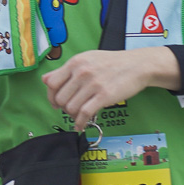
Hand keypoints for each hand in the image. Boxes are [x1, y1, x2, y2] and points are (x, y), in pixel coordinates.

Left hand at [42, 48, 178, 130]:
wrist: (137, 65)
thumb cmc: (112, 63)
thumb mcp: (87, 59)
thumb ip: (66, 70)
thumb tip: (45, 80)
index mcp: (75, 62)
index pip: (51, 83)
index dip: (51, 96)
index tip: (56, 102)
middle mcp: (82, 72)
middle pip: (60, 98)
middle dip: (63, 108)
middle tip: (70, 109)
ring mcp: (93, 84)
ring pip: (70, 108)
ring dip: (72, 116)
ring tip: (79, 115)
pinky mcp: (104, 96)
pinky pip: (84, 114)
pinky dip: (80, 123)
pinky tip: (81, 125)